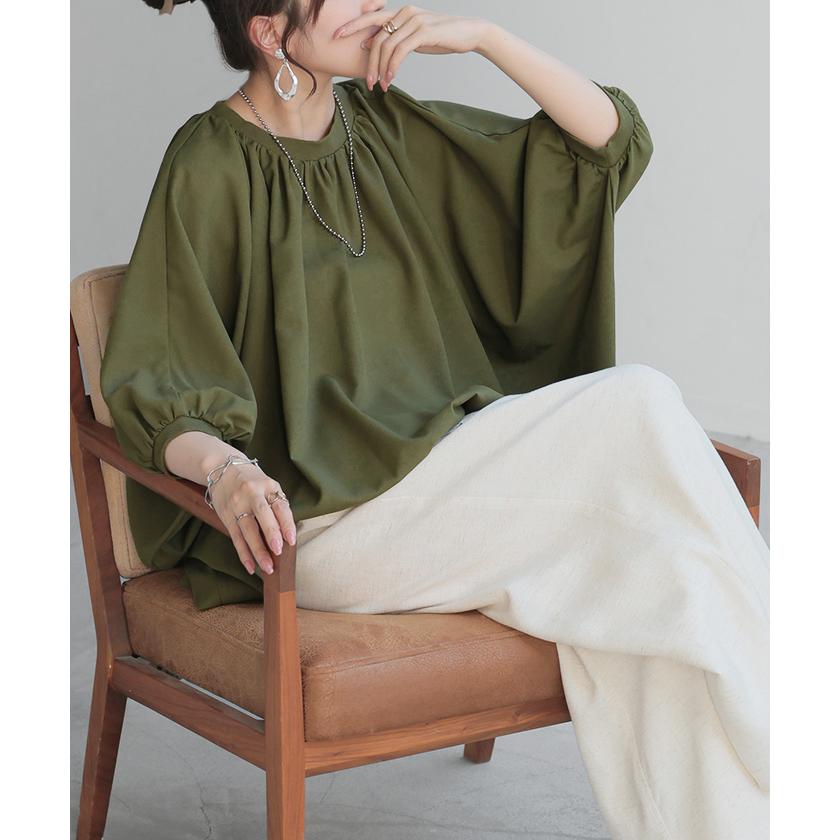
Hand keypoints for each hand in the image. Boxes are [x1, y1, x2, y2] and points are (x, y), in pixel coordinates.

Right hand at [207, 461, 296, 575]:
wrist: (222, 468)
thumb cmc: (252, 481)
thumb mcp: (268, 485)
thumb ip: (277, 505)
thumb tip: (287, 533)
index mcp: (267, 486)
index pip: (279, 505)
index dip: (286, 523)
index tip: (291, 540)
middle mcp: (251, 494)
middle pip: (261, 516)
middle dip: (270, 534)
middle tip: (278, 551)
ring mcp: (236, 505)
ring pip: (247, 530)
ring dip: (257, 551)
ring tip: (267, 567)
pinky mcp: (225, 515)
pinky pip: (235, 537)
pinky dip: (243, 553)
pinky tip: (250, 566)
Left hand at [333, 4, 491, 91]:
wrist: (469, 33)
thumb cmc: (442, 37)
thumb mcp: (414, 37)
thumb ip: (394, 39)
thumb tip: (371, 45)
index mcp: (400, 12)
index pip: (370, 17)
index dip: (351, 25)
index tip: (335, 36)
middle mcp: (404, 13)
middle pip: (376, 35)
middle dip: (368, 60)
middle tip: (366, 82)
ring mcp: (413, 21)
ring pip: (386, 46)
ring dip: (381, 69)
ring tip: (380, 86)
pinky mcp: (423, 32)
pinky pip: (400, 51)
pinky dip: (392, 67)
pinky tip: (390, 79)